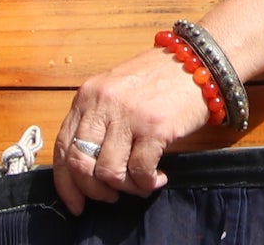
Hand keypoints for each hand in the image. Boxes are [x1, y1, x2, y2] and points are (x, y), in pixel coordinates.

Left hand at [53, 45, 213, 212]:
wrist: (200, 60)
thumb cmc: (160, 77)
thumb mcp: (117, 90)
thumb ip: (99, 120)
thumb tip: (88, 166)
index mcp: (88, 95)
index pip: (62, 147)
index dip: (65, 183)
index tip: (75, 203)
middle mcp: (103, 103)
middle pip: (80, 164)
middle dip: (94, 190)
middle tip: (111, 196)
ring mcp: (128, 115)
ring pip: (109, 172)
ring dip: (125, 187)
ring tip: (141, 183)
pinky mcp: (154, 127)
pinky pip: (140, 171)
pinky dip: (148, 183)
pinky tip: (159, 177)